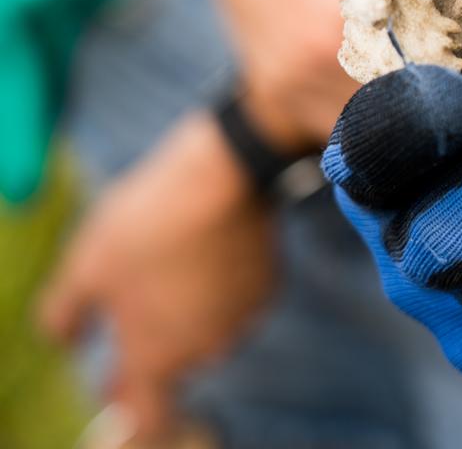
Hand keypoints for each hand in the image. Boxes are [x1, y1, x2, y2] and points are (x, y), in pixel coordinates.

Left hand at [40, 113, 276, 440]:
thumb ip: (65, 315)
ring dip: (186, 310)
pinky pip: (234, 301)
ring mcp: (242, 320)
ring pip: (205, 329)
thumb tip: (63, 342)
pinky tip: (203, 247)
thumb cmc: (147, 223)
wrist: (225, 176)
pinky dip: (217, 285)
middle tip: (134, 291)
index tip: (114, 388)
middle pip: (174, 364)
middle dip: (152, 340)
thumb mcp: (84, 264)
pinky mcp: (266, 288)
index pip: (144, 416)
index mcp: (156, 355)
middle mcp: (206, 350)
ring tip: (169, 258)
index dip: (127, 410)